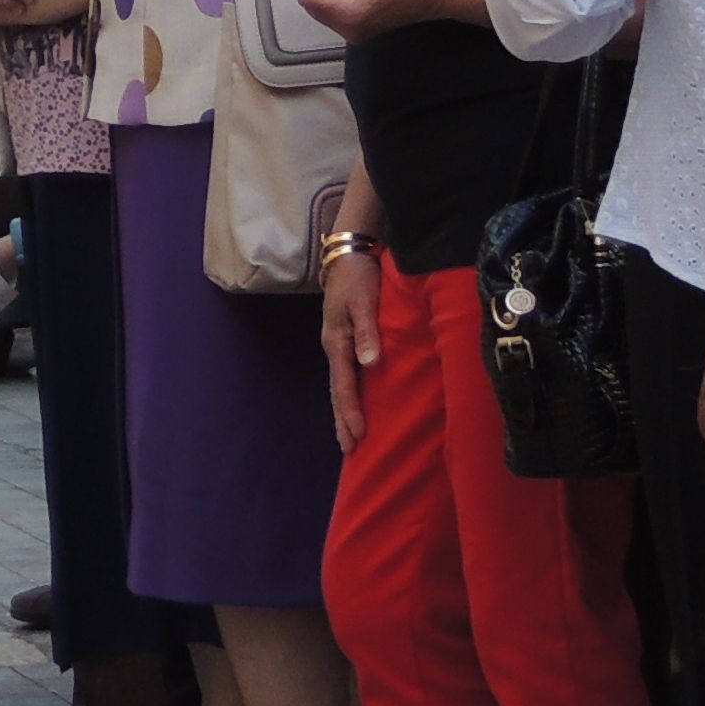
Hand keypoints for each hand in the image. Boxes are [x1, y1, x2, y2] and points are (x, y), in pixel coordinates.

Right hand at [322, 244, 382, 447]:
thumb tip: (369, 364)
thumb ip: (367, 332)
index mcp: (336, 342)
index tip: (358, 436)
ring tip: (350, 438)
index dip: (351, 411)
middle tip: (350, 451)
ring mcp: (339, 345)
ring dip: (345, 412)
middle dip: (343, 421)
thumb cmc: (358, 277)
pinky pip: (347, 376)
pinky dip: (349, 396)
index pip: (343, 385)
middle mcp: (335, 347)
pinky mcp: (346, 340)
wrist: (349, 254)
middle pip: (337, 391)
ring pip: (340, 386)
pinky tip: (356, 405)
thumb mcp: (363, 302)